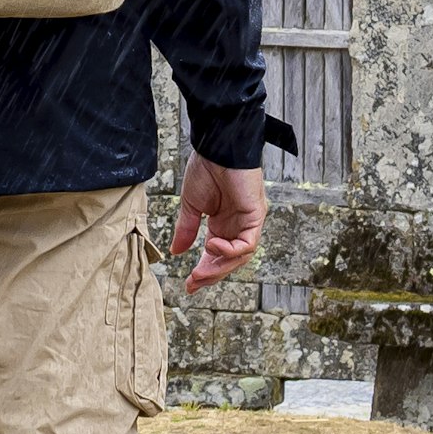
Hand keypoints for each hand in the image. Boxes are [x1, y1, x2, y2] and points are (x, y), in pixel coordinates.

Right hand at [169, 155, 265, 292]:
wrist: (216, 148)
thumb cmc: (206, 170)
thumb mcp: (192, 206)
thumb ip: (187, 230)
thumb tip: (176, 252)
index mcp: (223, 224)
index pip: (216, 255)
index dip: (204, 271)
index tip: (189, 285)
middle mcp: (237, 226)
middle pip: (229, 261)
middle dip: (211, 275)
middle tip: (193, 283)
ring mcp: (248, 222)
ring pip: (240, 257)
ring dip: (220, 267)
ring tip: (200, 271)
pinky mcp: (256, 216)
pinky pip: (247, 244)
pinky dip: (231, 250)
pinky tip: (212, 245)